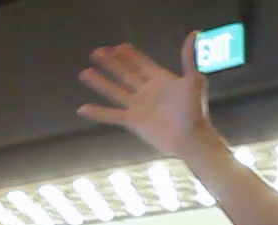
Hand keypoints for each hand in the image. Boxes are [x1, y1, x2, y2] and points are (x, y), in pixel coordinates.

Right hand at [78, 35, 214, 158]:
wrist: (191, 137)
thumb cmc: (195, 110)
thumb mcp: (193, 80)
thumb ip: (188, 58)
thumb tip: (194, 33)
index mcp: (160, 79)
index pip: (141, 63)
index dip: (129, 55)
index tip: (117, 46)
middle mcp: (146, 90)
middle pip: (124, 74)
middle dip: (111, 63)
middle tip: (95, 52)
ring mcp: (138, 106)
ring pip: (115, 91)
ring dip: (100, 82)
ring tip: (84, 73)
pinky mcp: (133, 121)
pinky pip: (112, 115)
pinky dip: (98, 113)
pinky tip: (82, 109)